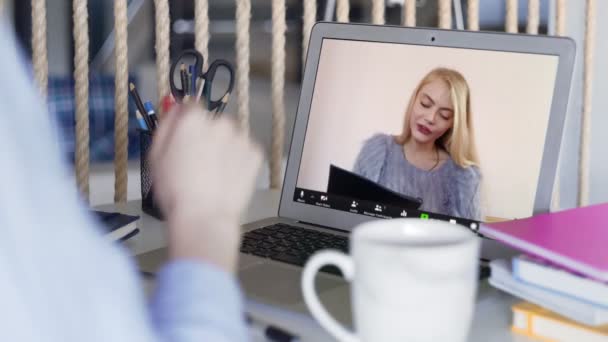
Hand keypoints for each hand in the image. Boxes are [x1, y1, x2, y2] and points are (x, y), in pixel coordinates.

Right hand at [150, 105, 262, 272]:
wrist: (204, 217)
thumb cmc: (176, 191)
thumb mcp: (156, 155)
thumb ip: (166, 126)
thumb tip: (175, 109)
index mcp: (194, 119)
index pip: (191, 107)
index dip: (187, 123)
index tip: (185, 138)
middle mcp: (220, 122)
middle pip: (213, 122)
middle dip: (207, 136)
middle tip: (198, 163)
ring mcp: (241, 138)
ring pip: (230, 137)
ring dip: (224, 148)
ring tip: (214, 174)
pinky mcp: (255, 154)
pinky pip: (245, 151)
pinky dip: (239, 161)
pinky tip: (227, 178)